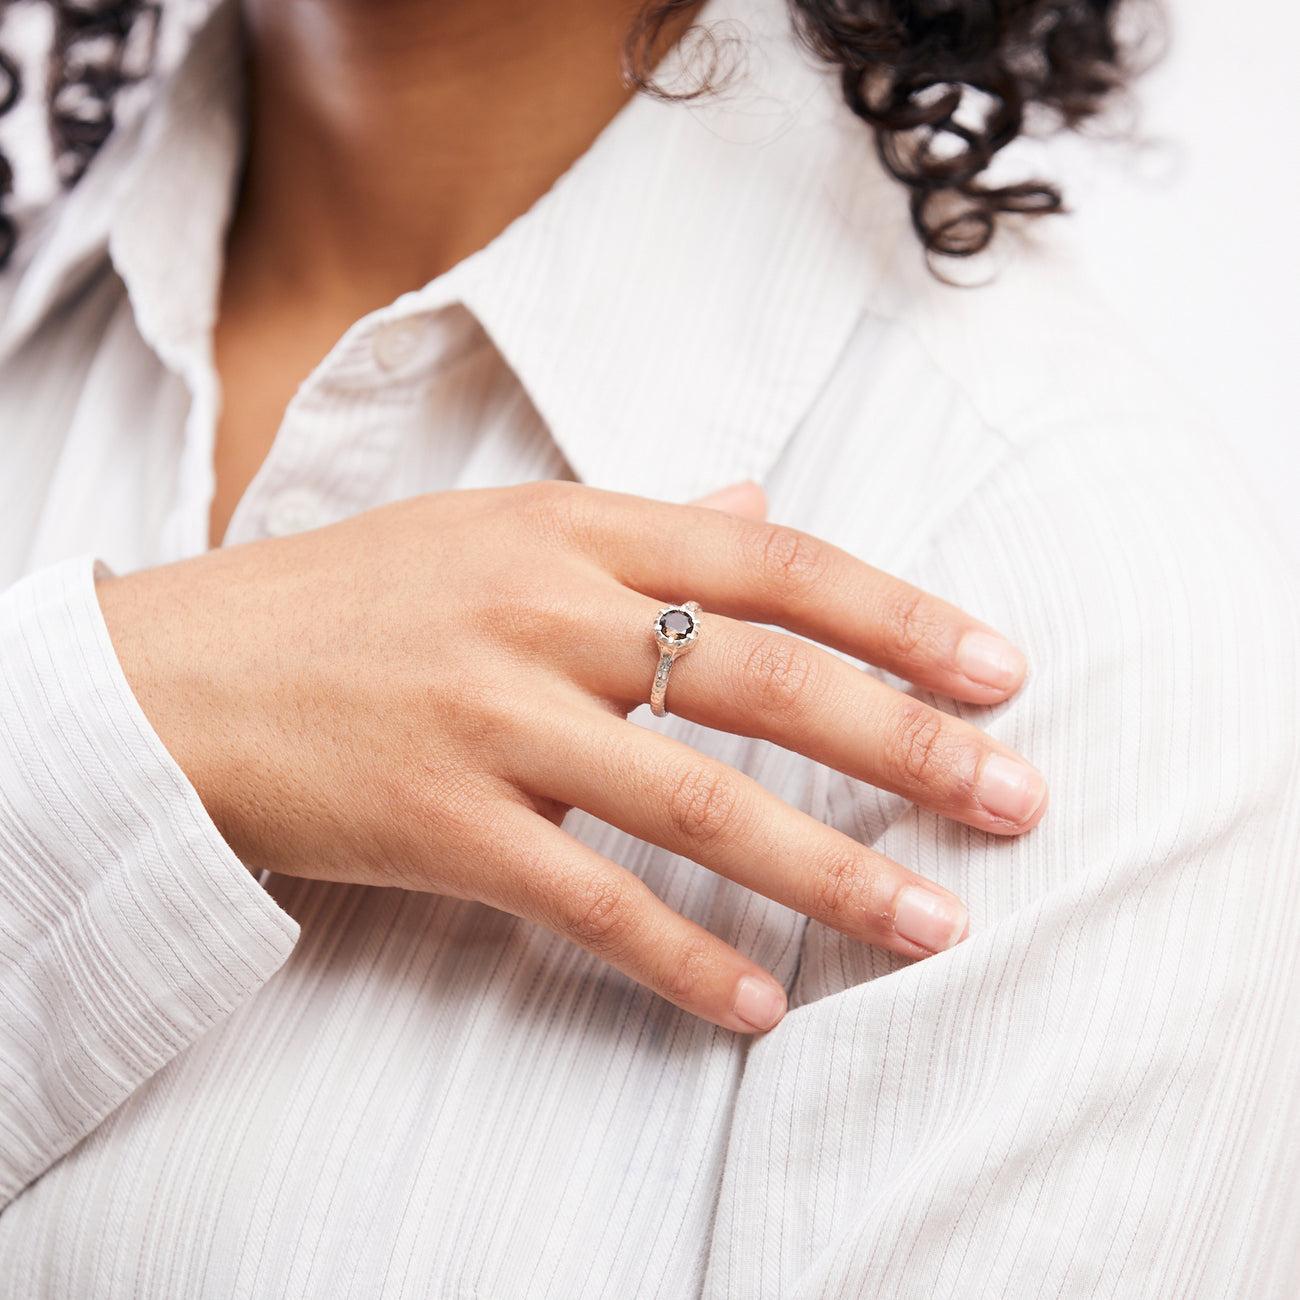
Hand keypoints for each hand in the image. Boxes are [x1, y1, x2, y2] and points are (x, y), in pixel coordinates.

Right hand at [96, 480, 1045, 1032]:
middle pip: (768, 683)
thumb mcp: (497, 529)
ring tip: (934, 920)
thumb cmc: (351, 597)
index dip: (899, 617)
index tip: (998, 668)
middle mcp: (546, 615)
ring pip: (701, 804)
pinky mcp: (443, 826)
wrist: (181, 673)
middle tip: (1016, 799)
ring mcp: (495, 723)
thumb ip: (643, 525)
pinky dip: (685, 959)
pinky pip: (593, 903)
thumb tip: (763, 504)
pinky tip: (761, 1003)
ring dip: (833, 872)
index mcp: (570, 529)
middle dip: (910, 745)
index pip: (775, 567)